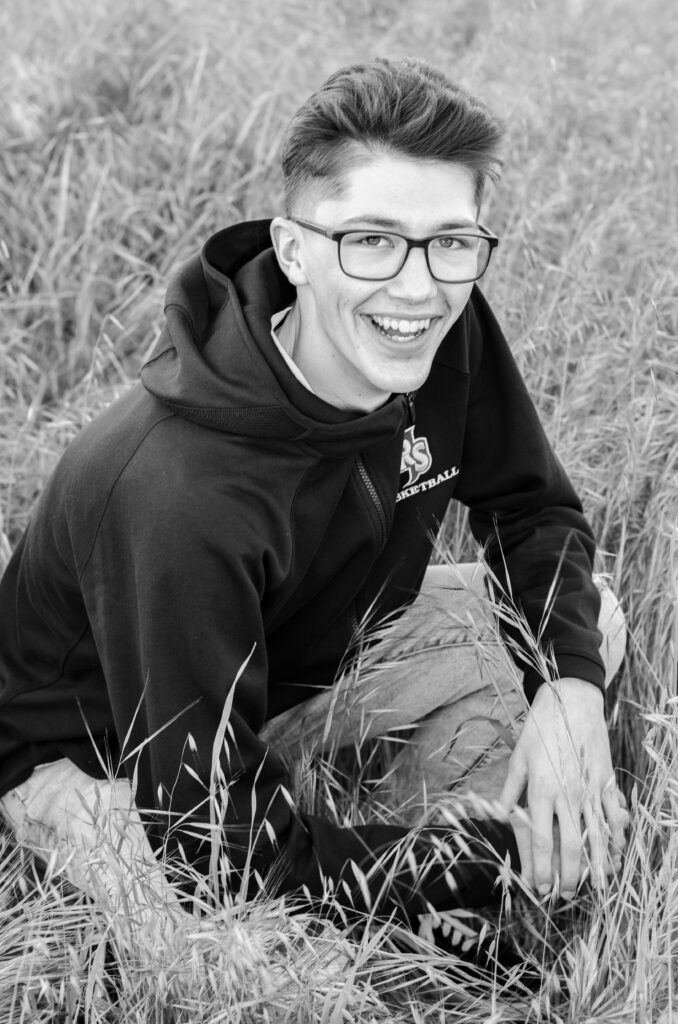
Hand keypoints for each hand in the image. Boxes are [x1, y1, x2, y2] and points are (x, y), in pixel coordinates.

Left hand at [500, 677, 628, 897]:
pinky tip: (616, 856)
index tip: (538, 887)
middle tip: (564, 895)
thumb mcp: (518, 756)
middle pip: (570, 846)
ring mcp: (590, 789)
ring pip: (596, 837)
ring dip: (595, 866)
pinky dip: (616, 839)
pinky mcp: (606, 781)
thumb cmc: (540, 727)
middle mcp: (567, 794)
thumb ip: (510, 790)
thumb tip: (498, 815)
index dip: (540, 868)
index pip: (541, 840)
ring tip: (593, 887)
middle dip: (568, 877)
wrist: (572, 700)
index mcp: (541, 789)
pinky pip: (613, 816)